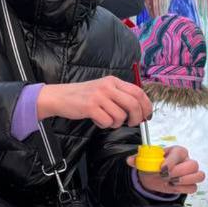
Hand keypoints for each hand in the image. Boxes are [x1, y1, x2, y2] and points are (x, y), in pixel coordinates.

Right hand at [37, 77, 152, 128]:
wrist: (60, 96)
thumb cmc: (83, 96)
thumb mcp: (103, 89)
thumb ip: (119, 95)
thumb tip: (139, 109)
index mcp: (113, 81)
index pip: (138, 92)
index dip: (146, 105)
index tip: (147, 115)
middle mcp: (107, 86)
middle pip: (133, 104)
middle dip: (136, 117)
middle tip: (132, 123)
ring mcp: (99, 96)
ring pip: (120, 116)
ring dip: (116, 123)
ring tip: (106, 120)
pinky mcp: (90, 107)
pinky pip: (107, 122)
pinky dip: (104, 125)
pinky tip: (97, 120)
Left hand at [126, 145, 203, 194]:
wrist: (155, 176)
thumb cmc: (153, 165)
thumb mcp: (145, 161)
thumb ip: (138, 160)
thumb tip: (130, 160)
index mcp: (177, 151)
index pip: (180, 152)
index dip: (172, 161)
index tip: (161, 168)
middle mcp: (187, 161)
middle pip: (193, 165)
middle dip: (178, 172)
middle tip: (165, 176)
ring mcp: (191, 173)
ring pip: (199, 176)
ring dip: (185, 181)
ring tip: (171, 182)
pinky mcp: (190, 184)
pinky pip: (193, 188)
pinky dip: (183, 189)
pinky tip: (172, 188)